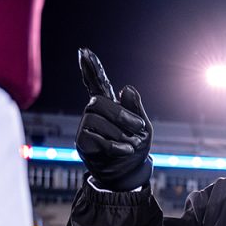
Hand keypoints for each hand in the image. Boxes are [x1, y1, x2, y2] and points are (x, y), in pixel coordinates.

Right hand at [76, 48, 152, 190]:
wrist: (129, 175)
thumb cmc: (136, 150)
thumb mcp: (143, 128)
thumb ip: (135, 109)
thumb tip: (125, 88)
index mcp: (110, 107)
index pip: (98, 83)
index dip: (91, 68)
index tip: (84, 51)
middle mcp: (94, 114)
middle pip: (97, 102)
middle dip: (120, 114)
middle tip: (138, 127)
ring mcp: (86, 128)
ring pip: (95, 119)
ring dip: (118, 132)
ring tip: (130, 144)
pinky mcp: (82, 143)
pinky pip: (94, 137)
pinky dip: (114, 145)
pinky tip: (124, 150)